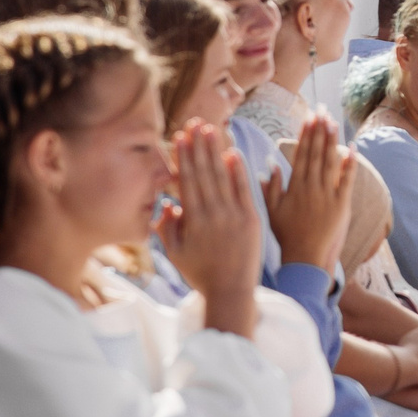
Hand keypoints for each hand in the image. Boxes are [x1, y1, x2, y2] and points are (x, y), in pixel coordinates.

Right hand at [157, 121, 262, 335]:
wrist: (232, 292)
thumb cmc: (201, 275)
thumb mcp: (176, 254)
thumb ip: (167, 228)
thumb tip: (166, 203)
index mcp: (193, 221)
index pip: (187, 182)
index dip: (182, 158)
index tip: (179, 138)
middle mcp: (213, 214)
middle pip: (203, 173)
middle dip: (198, 147)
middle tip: (194, 124)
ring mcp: (233, 215)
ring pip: (222, 177)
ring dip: (216, 152)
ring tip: (210, 130)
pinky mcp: (251, 219)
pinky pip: (244, 190)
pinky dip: (239, 171)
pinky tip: (233, 153)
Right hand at [266, 122, 354, 271]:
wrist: (305, 258)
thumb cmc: (287, 236)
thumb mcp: (272, 211)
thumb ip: (271, 187)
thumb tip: (270, 164)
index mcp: (294, 187)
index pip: (301, 154)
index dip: (306, 134)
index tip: (309, 117)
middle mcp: (311, 187)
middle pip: (316, 153)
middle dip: (319, 129)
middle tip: (322, 109)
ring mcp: (327, 195)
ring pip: (330, 162)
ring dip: (332, 140)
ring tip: (333, 121)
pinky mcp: (341, 205)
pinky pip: (346, 180)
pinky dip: (350, 164)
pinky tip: (352, 148)